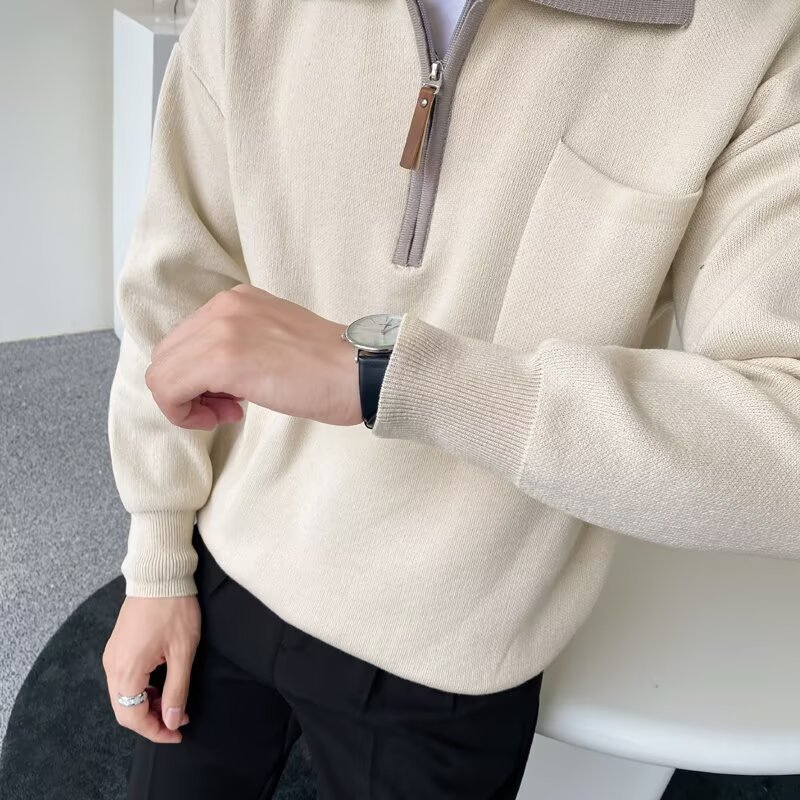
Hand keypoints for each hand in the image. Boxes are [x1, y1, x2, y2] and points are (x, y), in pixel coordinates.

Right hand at [102, 596, 199, 743]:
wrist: (160, 575)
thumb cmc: (174, 609)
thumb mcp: (183, 651)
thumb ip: (177, 690)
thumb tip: (172, 721)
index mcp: (126, 671)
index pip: (133, 717)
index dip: (155, 731)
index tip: (178, 733)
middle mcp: (112, 666)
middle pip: (125, 709)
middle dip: (152, 720)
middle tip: (179, 718)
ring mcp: (112, 655)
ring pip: (124, 695)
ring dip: (147, 704)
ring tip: (175, 702)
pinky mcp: (117, 646)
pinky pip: (124, 679)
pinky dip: (141, 689)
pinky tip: (162, 683)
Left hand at [146, 284, 361, 429]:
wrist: (360, 371)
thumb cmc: (329, 367)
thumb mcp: (274, 339)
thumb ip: (239, 345)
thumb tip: (210, 378)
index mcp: (236, 300)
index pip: (184, 341)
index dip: (197, 377)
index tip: (229, 396)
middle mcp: (223, 306)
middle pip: (167, 357)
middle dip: (188, 391)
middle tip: (226, 409)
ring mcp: (221, 329)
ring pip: (162, 375)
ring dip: (187, 404)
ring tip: (228, 413)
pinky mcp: (223, 358)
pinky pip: (169, 389)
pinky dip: (185, 413)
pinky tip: (226, 416)